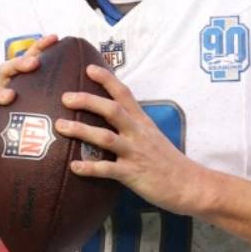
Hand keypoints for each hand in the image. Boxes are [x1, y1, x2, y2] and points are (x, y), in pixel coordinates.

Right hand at [0, 34, 58, 181]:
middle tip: (33, 64)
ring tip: (10, 96)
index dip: (38, 48)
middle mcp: (0, 97)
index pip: (28, 63)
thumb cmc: (25, 141)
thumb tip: (93, 96)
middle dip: (18, 64)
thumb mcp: (43, 121)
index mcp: (20, 90)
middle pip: (4, 72)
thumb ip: (60, 107)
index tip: (55, 38)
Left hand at [55, 63, 211, 214]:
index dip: (107, 79)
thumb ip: (133, 125)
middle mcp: (138, 133)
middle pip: (112, 110)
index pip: (125, 94)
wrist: (189, 184)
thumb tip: (111, 118)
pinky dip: (90, 168)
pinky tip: (73, 167)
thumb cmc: (168, 161)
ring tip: (60, 127)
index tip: (89, 68)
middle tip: (65, 97)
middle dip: (88, 101)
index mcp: (142, 122)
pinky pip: (108, 170)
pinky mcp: (133, 174)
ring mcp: (135, 153)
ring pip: (106, 137)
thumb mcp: (153, 136)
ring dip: (82, 131)